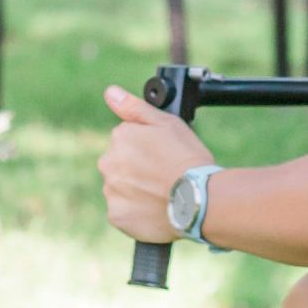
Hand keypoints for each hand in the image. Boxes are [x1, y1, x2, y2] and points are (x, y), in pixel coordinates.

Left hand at [98, 85, 213, 243]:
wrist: (198, 199)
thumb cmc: (187, 158)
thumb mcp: (166, 123)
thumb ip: (134, 107)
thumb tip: (110, 92)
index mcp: (120, 138)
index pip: (127, 141)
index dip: (147, 149)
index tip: (163, 156)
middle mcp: (108, 163)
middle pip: (120, 164)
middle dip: (137, 169)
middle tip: (163, 176)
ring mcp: (111, 191)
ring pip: (121, 188)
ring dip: (136, 190)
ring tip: (162, 193)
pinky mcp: (117, 216)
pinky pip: (123, 211)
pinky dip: (136, 211)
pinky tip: (155, 208)